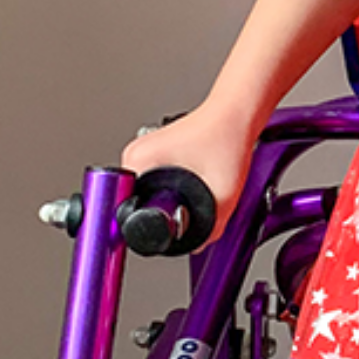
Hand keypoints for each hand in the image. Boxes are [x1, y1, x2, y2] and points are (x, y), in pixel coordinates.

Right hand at [120, 103, 255, 246]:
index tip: (149, 231)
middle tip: (183, 210)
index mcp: (138, 160)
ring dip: (165, 203)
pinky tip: (189, 188)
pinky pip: (153, 184)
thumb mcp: (223, 193)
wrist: (236, 114)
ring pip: (145, 195)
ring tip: (192, 192)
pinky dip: (170, 192)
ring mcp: (143, 155)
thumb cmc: (227, 137)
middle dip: (158, 216)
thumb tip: (196, 244)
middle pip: (134, 204)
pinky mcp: (156, 156)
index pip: (121, 206)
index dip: (137, 227)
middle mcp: (134, 156)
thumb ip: (210, 228)